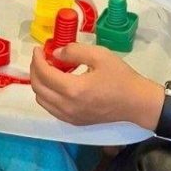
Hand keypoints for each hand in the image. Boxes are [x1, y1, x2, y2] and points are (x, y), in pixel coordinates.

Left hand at [30, 43, 162, 127]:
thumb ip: (74, 51)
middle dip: (35, 70)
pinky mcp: (74, 122)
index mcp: (73, 89)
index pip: (43, 73)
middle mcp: (67, 106)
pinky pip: (51, 108)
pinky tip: (57, 84)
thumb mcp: (100, 55)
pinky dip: (48, 95)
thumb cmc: (121, 77)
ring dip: (40, 83)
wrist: (136, 103)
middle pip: (38, 87)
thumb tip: (55, 54)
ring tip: (48, 69)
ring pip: (42, 100)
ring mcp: (69, 117)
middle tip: (41, 57)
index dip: (37, 59)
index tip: (39, 49)